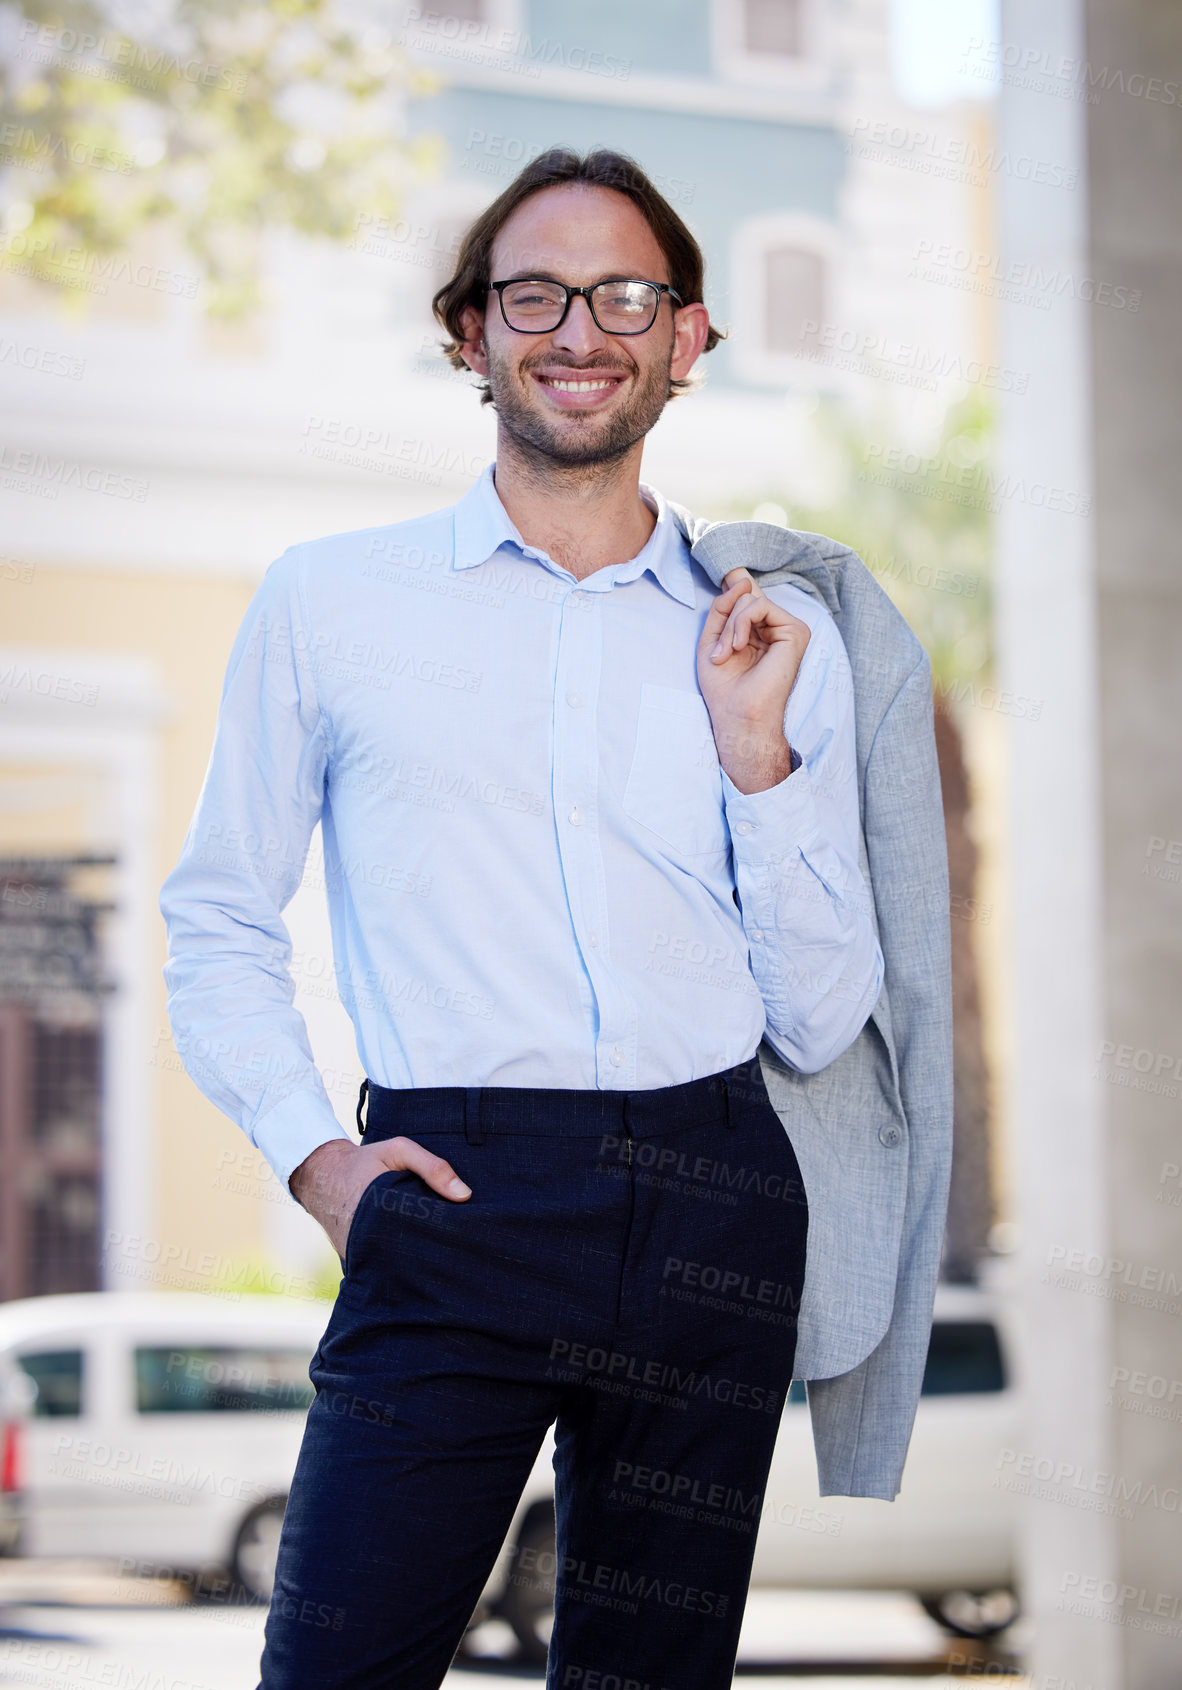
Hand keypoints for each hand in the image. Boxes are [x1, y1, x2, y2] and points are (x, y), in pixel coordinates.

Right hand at [289, 1137, 470, 1260]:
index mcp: (383, 1210)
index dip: (444, 1232)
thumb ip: (432, 1167)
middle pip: (414, 1252)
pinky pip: (382, 1263)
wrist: (321, 1175)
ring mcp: (360, 1252)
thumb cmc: (365, 1161)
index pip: (424, 1231)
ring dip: (416, 1256)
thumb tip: (464, 1196)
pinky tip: (414, 1254)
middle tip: (457, 1248)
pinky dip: (398, 1259)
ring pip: (399, 1262)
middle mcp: (368, 1238)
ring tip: (439, 1254)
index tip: (462, 1232)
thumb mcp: (398, 1151)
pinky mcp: (355, 1260)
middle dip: (434, 1248)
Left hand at [696, 572, 810, 792]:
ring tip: (726, 654)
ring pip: (750, 599)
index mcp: (758, 632)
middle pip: (744, 596)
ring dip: (730, 626)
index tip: (728, 572)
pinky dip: (741, 622)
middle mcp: (775, 628)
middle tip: (720, 654)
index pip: (747, 595)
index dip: (735, 581)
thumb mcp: (712, 640)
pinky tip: (738, 646)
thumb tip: (742, 578)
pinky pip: (760, 605)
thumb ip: (723, 607)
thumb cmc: (724, 688)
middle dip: (725, 622)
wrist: (738, 717)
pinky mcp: (796, 631)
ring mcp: (788, 629)